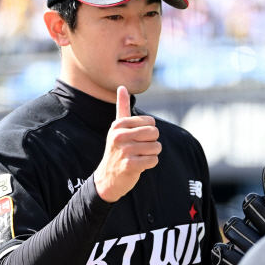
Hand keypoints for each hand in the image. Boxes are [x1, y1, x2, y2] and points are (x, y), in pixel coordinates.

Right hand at [94, 86, 160, 202]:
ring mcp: (125, 150)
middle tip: (139, 149)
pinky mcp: (131, 165)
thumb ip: (122, 107)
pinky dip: (150, 164)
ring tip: (138, 157)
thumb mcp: (117, 128)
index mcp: (119, 125)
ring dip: (151, 154)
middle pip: (155, 133)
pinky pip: (154, 160)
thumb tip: (122, 87)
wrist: (108, 178)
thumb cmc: (117, 150)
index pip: (151, 122)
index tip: (136, 139)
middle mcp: (120, 136)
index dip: (149, 132)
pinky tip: (139, 166)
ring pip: (156, 147)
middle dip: (151, 143)